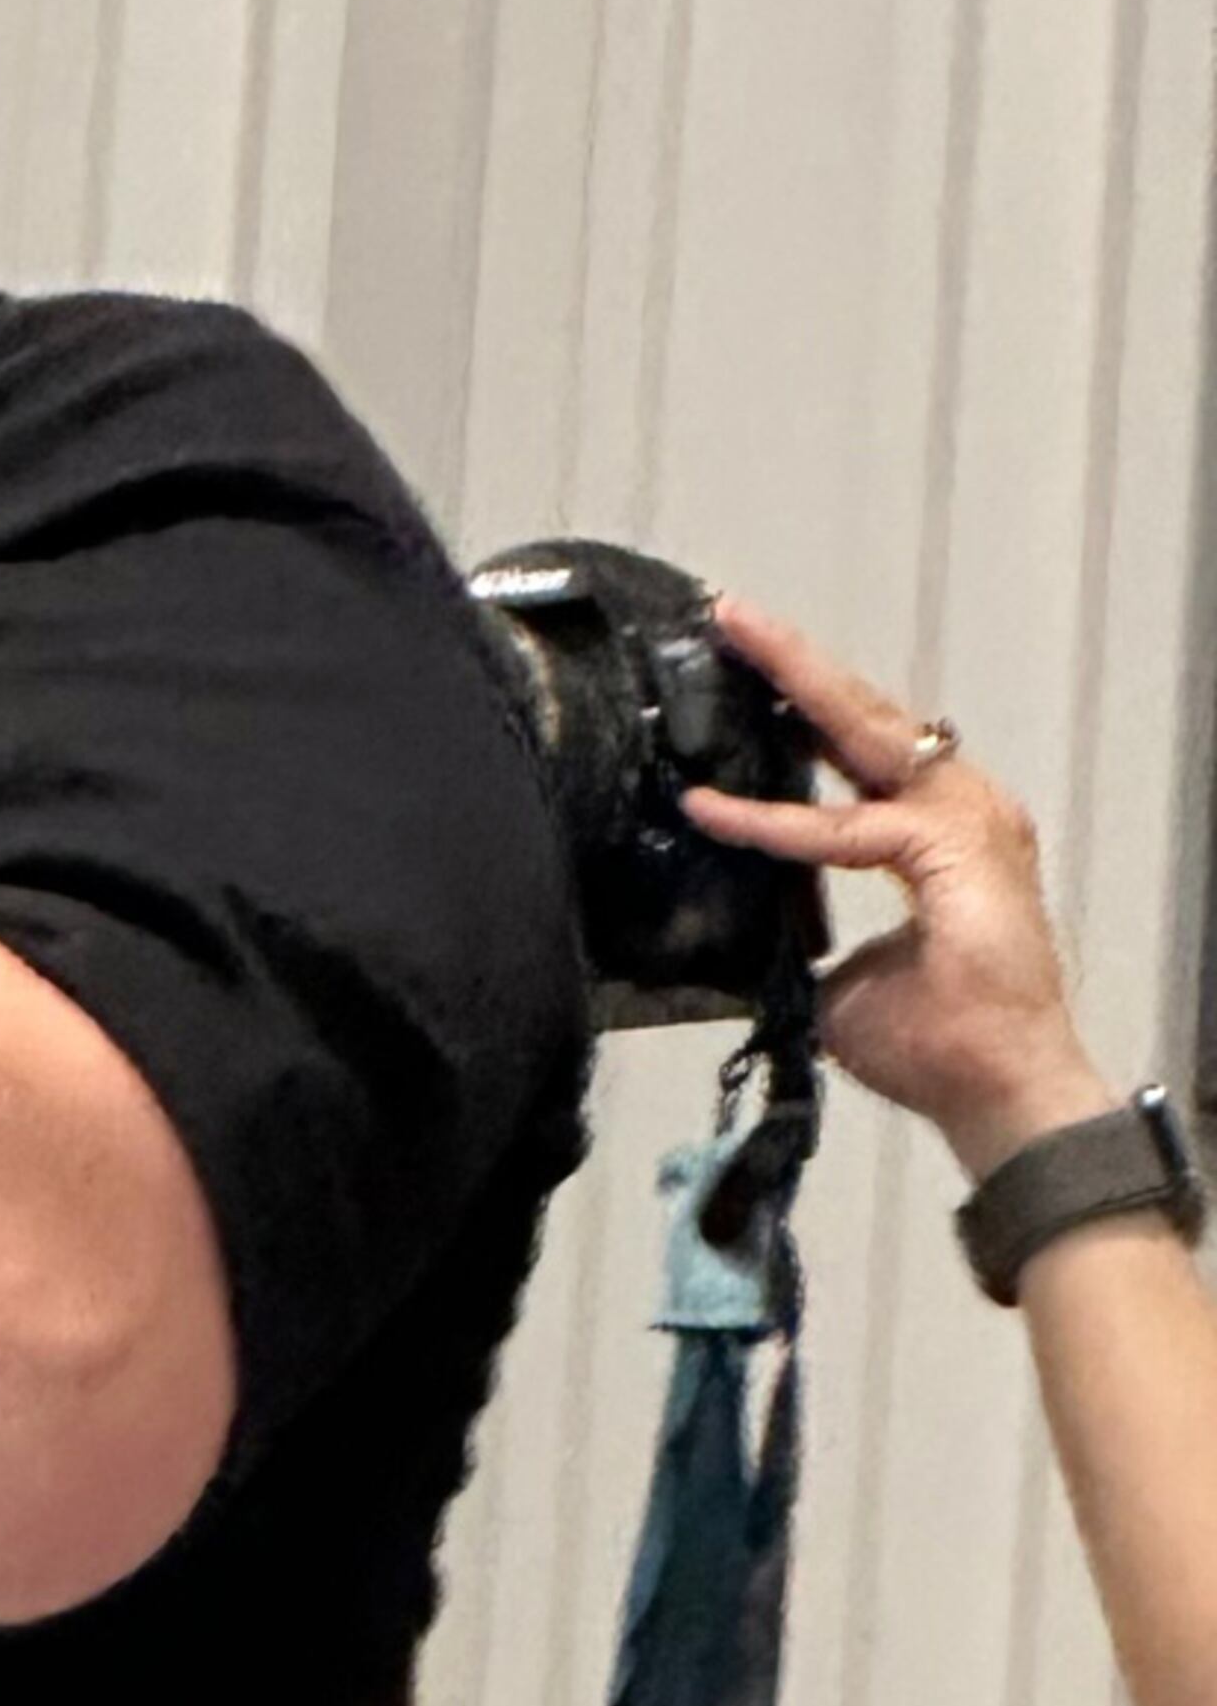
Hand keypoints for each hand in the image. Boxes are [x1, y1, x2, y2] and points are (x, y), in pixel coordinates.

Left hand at [682, 596, 1115, 1182]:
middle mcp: (960, 811)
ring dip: (794, 682)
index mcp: (939, 833)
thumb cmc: (936, 1043)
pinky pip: (841, 826)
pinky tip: (710, 808)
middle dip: (794, 664)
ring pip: (863, 732)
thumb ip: (797, 926)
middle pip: (865, 716)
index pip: (862, 752)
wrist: (994, 1091)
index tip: (744, 676)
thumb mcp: (838, 970)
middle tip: (731, 615)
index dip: (800, 714)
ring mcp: (967, 821)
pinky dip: (769, 820)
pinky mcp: (953, 849)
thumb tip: (736, 921)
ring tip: (735, 635)